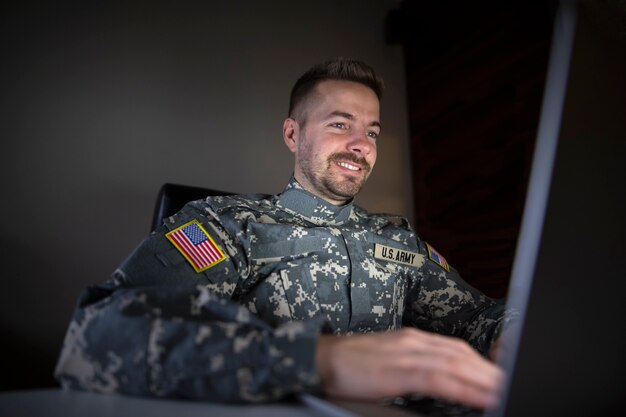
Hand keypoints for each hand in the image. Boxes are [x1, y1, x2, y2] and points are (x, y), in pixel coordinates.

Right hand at [315, 328, 502, 409]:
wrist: (318, 360)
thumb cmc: (349, 366)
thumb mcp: (387, 362)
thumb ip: (413, 368)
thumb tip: (438, 385)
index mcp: (412, 339)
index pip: (457, 350)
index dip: (483, 364)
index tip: (500, 376)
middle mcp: (413, 341)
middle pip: (462, 355)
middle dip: (491, 372)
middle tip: (514, 383)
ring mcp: (406, 352)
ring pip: (456, 364)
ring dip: (486, 379)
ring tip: (506, 391)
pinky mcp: (396, 369)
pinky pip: (438, 378)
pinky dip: (463, 388)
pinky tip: (481, 397)